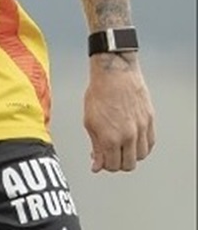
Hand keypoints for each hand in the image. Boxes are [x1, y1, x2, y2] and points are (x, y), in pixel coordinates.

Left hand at [83, 53, 155, 171]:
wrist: (114, 74)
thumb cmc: (99, 93)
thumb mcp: (89, 121)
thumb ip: (95, 146)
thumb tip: (97, 164)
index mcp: (110, 138)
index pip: (112, 165)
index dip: (104, 166)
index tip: (100, 161)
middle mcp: (128, 136)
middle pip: (128, 165)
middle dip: (117, 163)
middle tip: (109, 155)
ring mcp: (141, 130)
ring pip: (140, 156)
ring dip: (130, 156)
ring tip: (120, 146)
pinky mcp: (150, 122)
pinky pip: (149, 144)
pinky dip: (141, 147)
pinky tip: (132, 141)